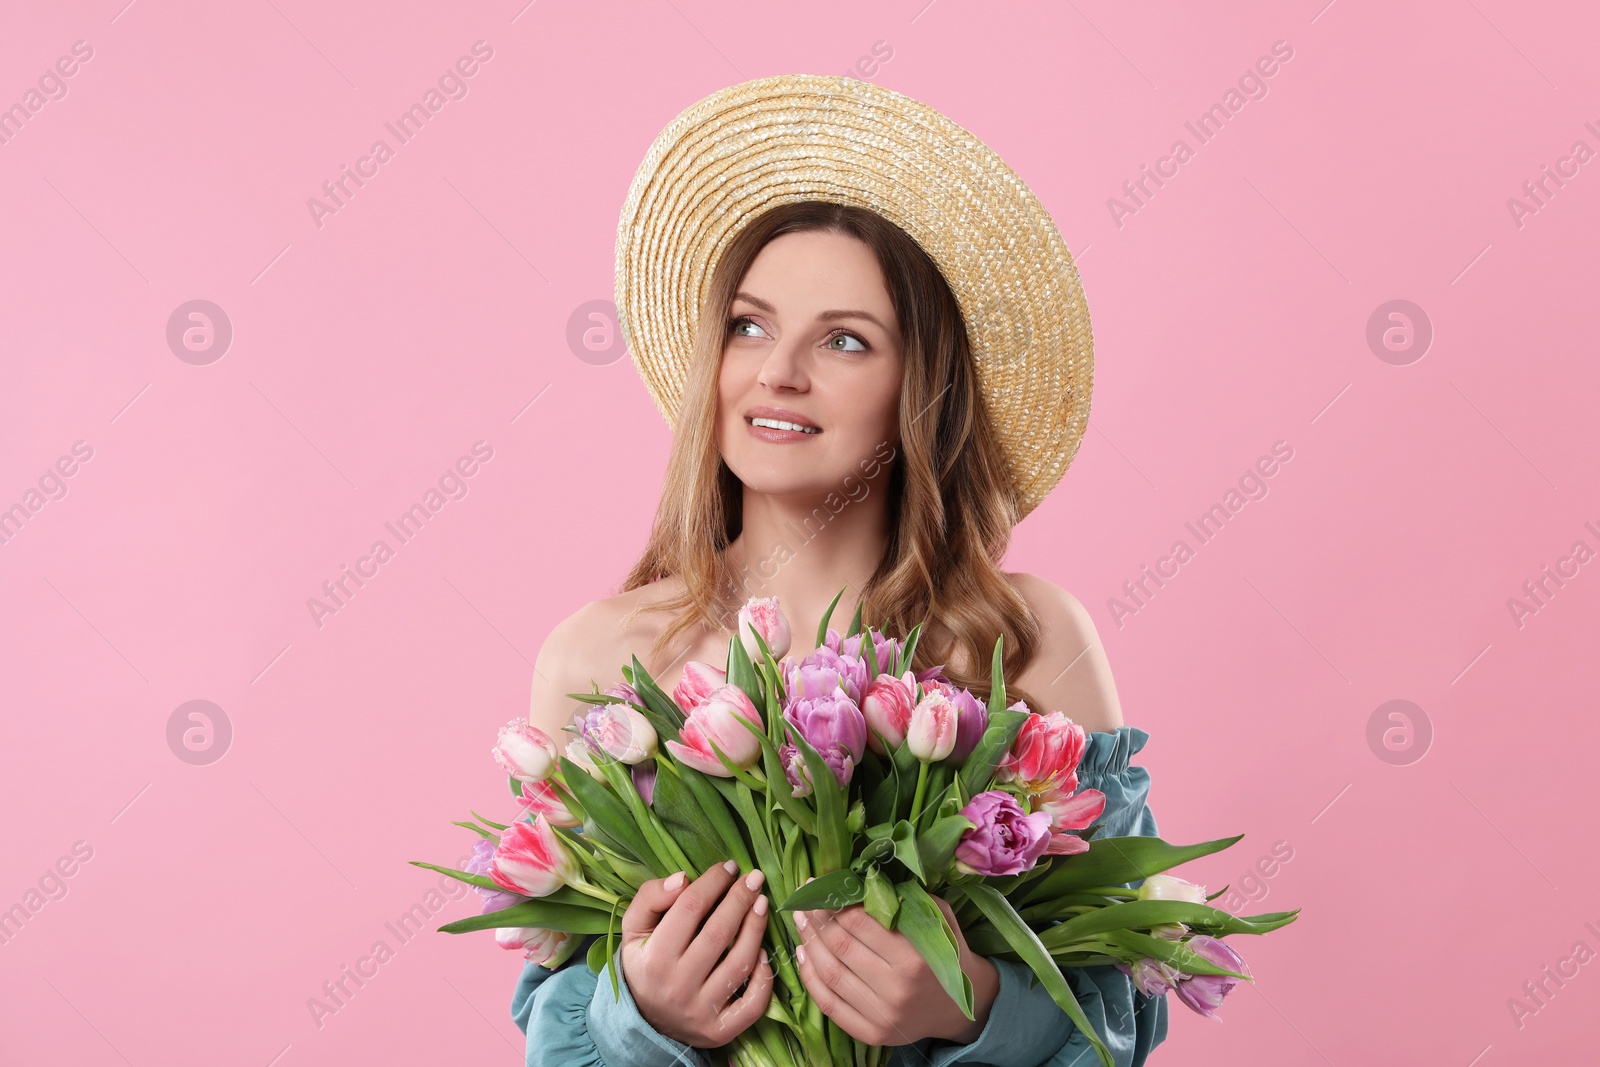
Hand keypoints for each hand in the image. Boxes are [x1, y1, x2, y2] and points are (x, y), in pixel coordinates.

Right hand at [619, 860, 774, 1047]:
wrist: (643, 1022)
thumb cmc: (644, 965)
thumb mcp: (633, 930)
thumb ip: (650, 898)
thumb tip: (682, 878)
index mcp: (654, 957)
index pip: (690, 908)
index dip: (713, 882)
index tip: (728, 866)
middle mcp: (678, 985)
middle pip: (719, 933)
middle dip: (741, 899)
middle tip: (755, 877)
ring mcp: (701, 1011)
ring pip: (739, 964)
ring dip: (757, 929)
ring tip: (763, 903)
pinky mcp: (720, 1030)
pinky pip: (753, 1004)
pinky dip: (765, 978)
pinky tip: (766, 954)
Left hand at [791, 893, 999, 1045]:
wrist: (959, 1009)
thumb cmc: (948, 955)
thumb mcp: (939, 920)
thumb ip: (908, 901)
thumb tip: (864, 881)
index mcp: (914, 958)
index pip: (860, 924)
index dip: (833, 903)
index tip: (818, 886)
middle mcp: (896, 989)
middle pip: (841, 947)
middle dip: (817, 919)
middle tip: (803, 900)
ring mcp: (882, 1015)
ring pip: (830, 974)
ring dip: (808, 944)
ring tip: (801, 921)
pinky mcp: (872, 1034)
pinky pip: (829, 1004)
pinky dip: (810, 978)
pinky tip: (802, 955)